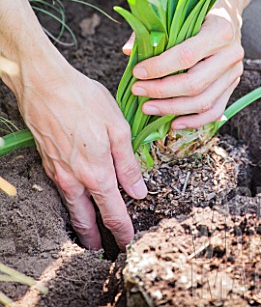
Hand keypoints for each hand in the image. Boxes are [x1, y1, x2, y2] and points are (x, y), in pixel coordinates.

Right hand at [5, 50, 146, 250]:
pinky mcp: (48, 163)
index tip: (129, 240)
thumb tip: (139, 190)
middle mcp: (75, 179)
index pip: (113, 212)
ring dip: (81, 225)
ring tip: (88, 236)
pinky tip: (75, 200)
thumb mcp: (117, 128)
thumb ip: (128, 163)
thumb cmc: (84, 101)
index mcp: (97, 172)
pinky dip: (70, 204)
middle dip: (97, 237)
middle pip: (87, 219)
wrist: (45, 86)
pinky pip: (61, 191)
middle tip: (104, 250)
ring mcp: (58, 173)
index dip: (123, 229)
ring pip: (72, 208)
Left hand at [123, 0, 243, 128]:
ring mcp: (235, 72)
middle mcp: (232, 53)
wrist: (228, 15)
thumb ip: (154, 30)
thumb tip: (128, 51)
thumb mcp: (178, 11)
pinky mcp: (233, 86)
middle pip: (195, 83)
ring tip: (148, 108)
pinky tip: (172, 123)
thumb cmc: (198, 12)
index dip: (159, 68)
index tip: (136, 73)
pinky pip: (215, 110)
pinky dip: (193, 121)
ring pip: (204, 102)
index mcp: (220, 29)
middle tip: (137, 91)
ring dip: (173, 109)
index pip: (186, 55)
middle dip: (161, 91)